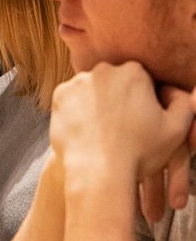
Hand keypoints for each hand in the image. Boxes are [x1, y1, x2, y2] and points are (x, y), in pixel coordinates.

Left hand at [49, 62, 194, 218]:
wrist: (99, 171)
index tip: (139, 120)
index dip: (141, 101)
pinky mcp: (58, 96)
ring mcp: (78, 81)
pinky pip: (70, 100)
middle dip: (117, 100)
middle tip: (120, 127)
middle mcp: (104, 69)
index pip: (139, 80)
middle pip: (113, 82)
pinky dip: (76, 112)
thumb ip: (186, 105)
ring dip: (95, 104)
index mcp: (134, 72)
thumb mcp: (176, 130)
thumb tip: (186, 92)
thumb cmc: (140, 152)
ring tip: (102, 131)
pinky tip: (85, 130)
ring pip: (90, 90)